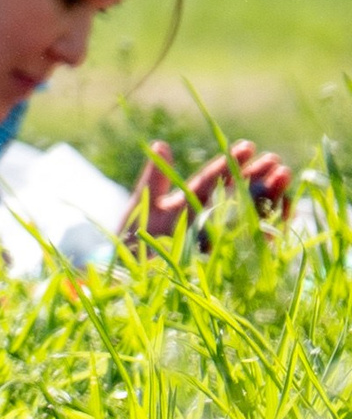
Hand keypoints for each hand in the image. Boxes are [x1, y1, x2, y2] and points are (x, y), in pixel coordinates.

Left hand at [123, 136, 294, 242]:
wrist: (133, 274)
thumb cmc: (135, 238)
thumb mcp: (144, 204)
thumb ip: (154, 178)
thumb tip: (161, 144)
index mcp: (188, 200)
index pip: (213, 178)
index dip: (230, 163)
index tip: (249, 147)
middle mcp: (207, 217)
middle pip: (237, 194)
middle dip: (257, 179)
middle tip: (277, 162)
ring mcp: (218, 237)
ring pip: (249, 215)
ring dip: (268, 200)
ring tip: (285, 180)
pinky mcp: (225, 259)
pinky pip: (251, 245)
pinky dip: (268, 231)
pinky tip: (283, 217)